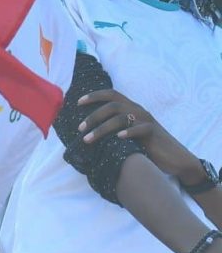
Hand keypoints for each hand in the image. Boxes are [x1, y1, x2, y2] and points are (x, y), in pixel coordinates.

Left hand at [78, 89, 197, 178]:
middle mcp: (138, 110)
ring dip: (102, 128)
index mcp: (131, 108)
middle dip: (93, 116)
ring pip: (120, 118)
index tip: (77, 102)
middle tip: (80, 128)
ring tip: (88, 139)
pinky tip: (118, 138)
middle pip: (112, 106)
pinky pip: (140, 128)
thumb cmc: (147, 147)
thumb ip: (114, 128)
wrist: (174, 158)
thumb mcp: (128, 134)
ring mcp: (146, 120)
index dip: (94, 95)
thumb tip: (87, 130)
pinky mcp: (154, 132)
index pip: (111, 94)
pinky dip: (128, 132)